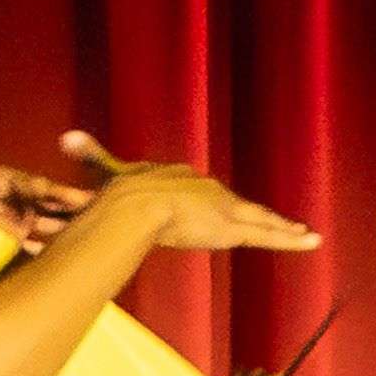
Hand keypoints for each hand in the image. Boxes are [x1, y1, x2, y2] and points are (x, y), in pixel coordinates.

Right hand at [59, 130, 318, 253]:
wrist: (139, 204)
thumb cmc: (122, 193)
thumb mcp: (106, 172)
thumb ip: (90, 154)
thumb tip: (64, 135)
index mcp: (184, 179)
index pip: (202, 194)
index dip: (208, 205)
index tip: (215, 214)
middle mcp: (210, 191)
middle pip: (237, 207)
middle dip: (254, 217)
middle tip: (278, 224)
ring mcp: (224, 210)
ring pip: (260, 221)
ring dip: (284, 229)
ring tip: (309, 236)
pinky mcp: (233, 228)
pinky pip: (269, 234)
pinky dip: (290, 237)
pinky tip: (311, 241)